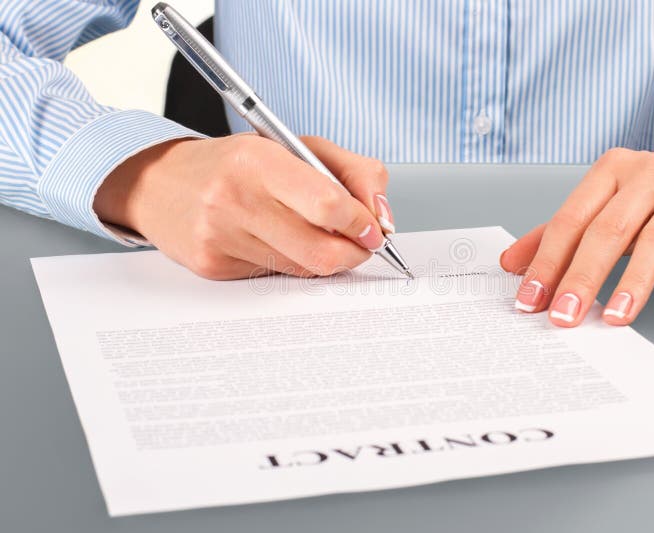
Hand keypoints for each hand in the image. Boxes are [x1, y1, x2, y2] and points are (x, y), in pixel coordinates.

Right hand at [94, 135, 394, 279]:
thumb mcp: (296, 145)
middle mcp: (236, 199)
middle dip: (354, 253)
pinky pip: (275, 276)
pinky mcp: (213, 267)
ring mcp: (221, 238)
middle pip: (322, 251)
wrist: (159, 182)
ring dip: (322, 257)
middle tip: (359, 243)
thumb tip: (382, 217)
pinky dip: (289, 262)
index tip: (374, 228)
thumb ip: (353, 172)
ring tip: (311, 233)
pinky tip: (274, 240)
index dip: (363, 224)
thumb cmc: (235, 163)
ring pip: (302, 268)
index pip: (330, 205)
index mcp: (259, 161)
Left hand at [501, 148, 653, 326]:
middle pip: (608, 230)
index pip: (570, 220)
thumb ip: (560, 233)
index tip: (529, 301)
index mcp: (610, 171)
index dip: (547, 262)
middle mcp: (648, 175)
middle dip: (582, 277)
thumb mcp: (606, 205)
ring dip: (635, 282)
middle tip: (564, 316)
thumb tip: (510, 263)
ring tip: (616, 317)